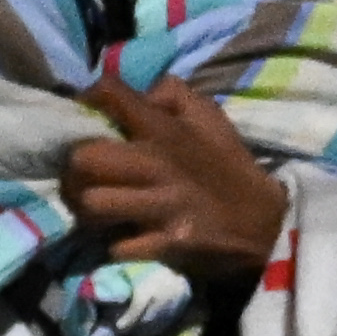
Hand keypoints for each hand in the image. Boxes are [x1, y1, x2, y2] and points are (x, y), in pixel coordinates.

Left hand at [64, 69, 287, 276]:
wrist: (262, 222)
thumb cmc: (224, 167)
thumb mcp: (208, 117)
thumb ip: (171, 95)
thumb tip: (136, 89)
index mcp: (165, 128)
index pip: (111, 96)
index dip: (86, 102)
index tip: (81, 118)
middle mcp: (159, 162)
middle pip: (83, 158)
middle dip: (74, 171)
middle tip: (83, 179)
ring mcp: (162, 203)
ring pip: (92, 203)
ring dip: (87, 211)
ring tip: (98, 212)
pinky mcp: (166, 241)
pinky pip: (116, 245)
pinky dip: (116, 246)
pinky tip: (125, 239)